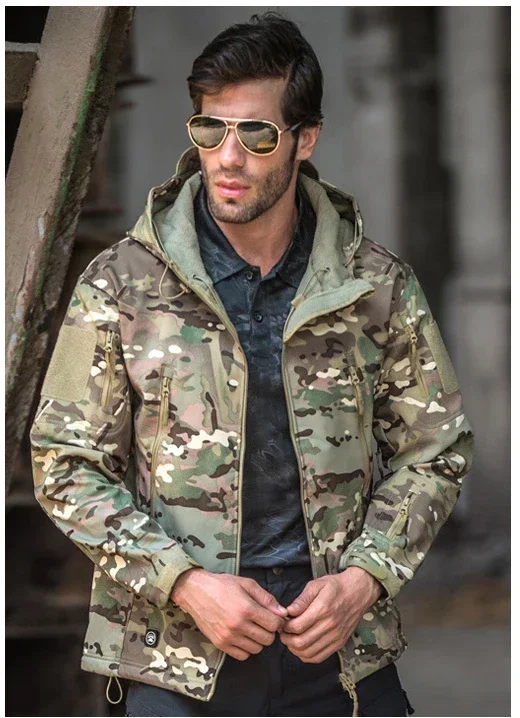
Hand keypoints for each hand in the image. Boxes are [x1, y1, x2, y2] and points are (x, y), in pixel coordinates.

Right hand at [171, 569, 287, 660]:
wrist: (195, 591)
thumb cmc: (222, 585)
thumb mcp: (247, 584)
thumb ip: (266, 598)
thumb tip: (283, 613)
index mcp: (246, 609)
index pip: (274, 625)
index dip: (278, 621)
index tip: (274, 617)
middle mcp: (238, 625)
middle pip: (267, 639)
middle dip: (269, 631)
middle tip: (263, 623)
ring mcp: (228, 637)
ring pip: (256, 649)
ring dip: (258, 640)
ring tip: (252, 628)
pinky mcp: (220, 644)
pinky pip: (242, 655)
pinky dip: (246, 648)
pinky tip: (243, 636)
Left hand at [279, 567, 381, 662]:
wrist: (359, 592)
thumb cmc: (336, 586)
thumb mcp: (316, 585)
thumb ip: (301, 599)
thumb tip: (288, 611)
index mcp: (323, 609)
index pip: (297, 626)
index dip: (285, 627)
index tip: (283, 622)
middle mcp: (330, 625)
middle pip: (301, 642)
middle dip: (287, 639)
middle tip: (284, 632)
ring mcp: (336, 636)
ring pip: (308, 653)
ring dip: (295, 649)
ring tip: (291, 639)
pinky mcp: (339, 643)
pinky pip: (319, 657)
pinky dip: (307, 656)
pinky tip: (302, 647)